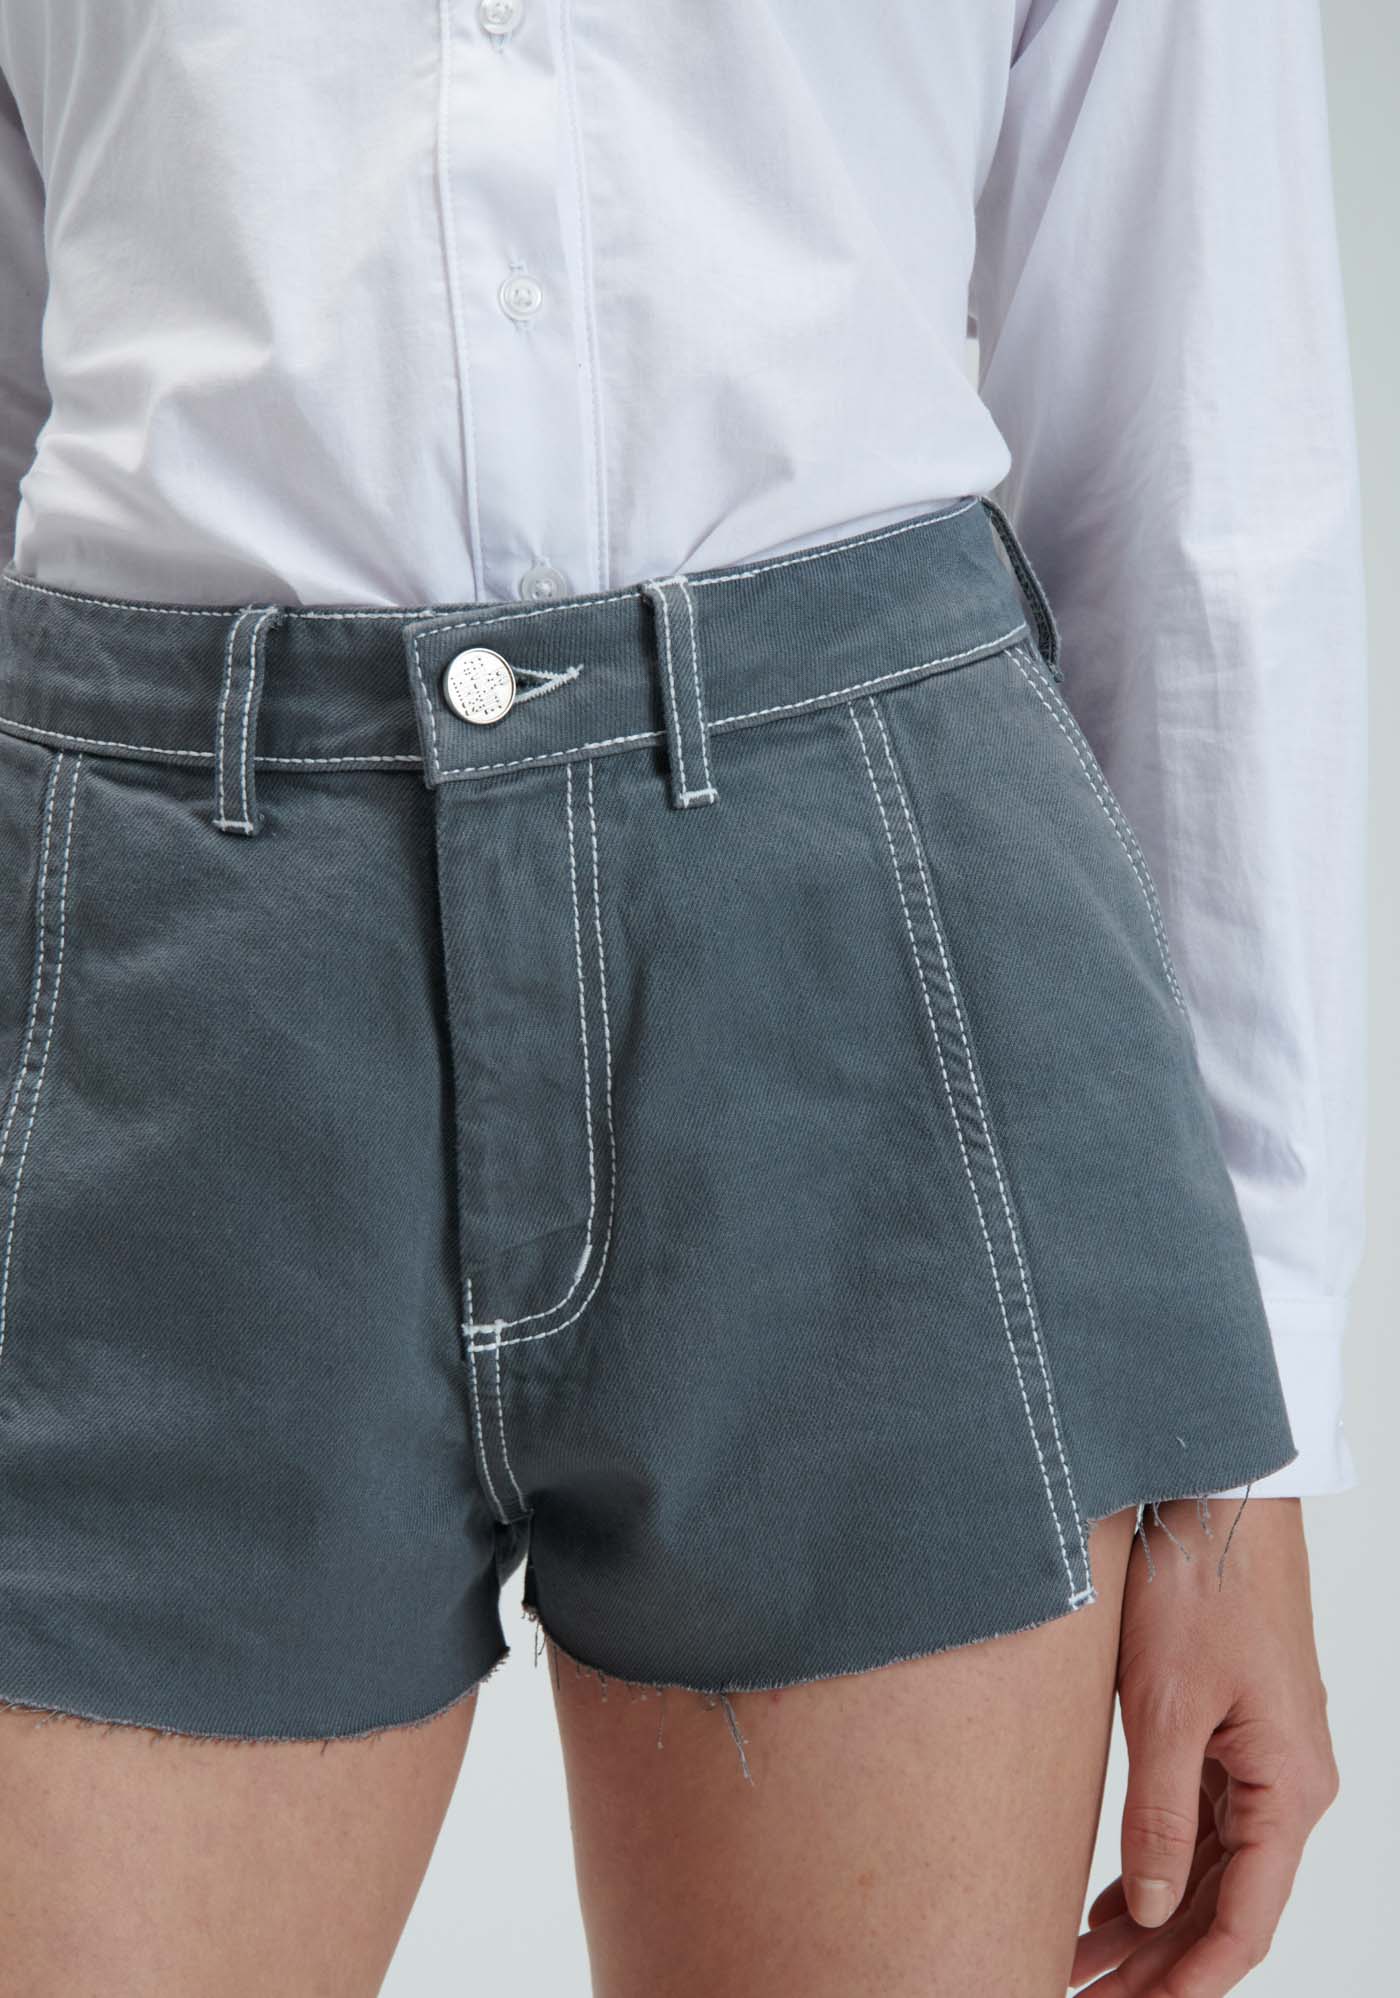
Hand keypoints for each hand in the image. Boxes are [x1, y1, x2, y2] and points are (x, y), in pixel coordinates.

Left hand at [1069, 1495, 1338, 1994]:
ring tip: (1082, 1964)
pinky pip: (1204, 1821)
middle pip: (1228, 1905)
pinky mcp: (1236, 1729)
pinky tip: (1114, 1899)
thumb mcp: (1166, 1705)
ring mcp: (1265, 1756)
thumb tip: (1156, 1913)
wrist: (1216, 1495)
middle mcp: (1288, 1783)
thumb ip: (1161, 1816)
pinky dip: (1161, 1864)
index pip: (1245, 1923)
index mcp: (1287, 1788)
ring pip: (1214, 1868)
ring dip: (1154, 1921)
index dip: (1189, 1986)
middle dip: (1161, 1965)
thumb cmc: (1199, 1585)